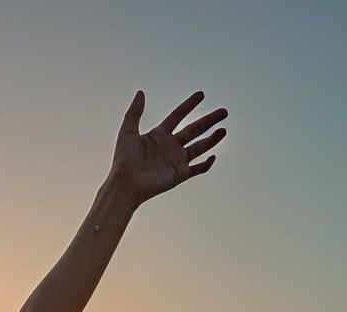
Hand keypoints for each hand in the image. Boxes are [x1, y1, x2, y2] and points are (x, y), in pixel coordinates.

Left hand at [109, 89, 226, 205]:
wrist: (125, 184)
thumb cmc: (123, 161)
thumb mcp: (127, 131)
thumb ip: (134, 112)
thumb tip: (140, 92)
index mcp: (159, 135)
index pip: (178, 116)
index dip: (189, 104)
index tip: (201, 94)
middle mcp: (170, 146)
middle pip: (194, 129)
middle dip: (209, 120)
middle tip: (224, 112)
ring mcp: (176, 161)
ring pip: (199, 147)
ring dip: (212, 139)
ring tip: (223, 129)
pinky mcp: (179, 175)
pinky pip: (197, 169)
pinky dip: (206, 164)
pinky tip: (213, 155)